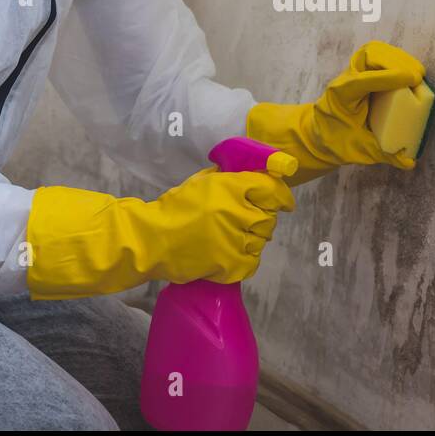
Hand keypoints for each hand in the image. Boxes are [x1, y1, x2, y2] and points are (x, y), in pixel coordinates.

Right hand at [25, 168, 294, 297]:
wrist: (151, 240)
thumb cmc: (176, 207)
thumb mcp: (204, 181)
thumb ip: (230, 176)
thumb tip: (256, 171)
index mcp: (230, 187)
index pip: (271, 188)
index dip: (281, 195)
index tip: (283, 201)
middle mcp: (236, 212)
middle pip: (269, 216)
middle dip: (264, 217)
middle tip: (250, 219)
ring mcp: (234, 240)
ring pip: (262, 239)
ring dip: (254, 237)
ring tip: (236, 236)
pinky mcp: (230, 265)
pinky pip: (252, 261)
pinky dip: (246, 258)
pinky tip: (233, 253)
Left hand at [246, 40, 425, 183]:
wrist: (319, 134)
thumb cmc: (338, 142)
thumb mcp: (360, 152)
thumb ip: (384, 155)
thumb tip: (410, 162)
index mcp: (340, 98)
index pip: (362, 80)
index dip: (388, 77)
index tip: (412, 80)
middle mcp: (344, 80)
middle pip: (367, 56)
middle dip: (395, 62)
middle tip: (417, 76)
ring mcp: (350, 72)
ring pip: (371, 51)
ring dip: (396, 57)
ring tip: (415, 71)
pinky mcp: (359, 70)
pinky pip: (375, 54)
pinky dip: (393, 56)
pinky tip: (407, 67)